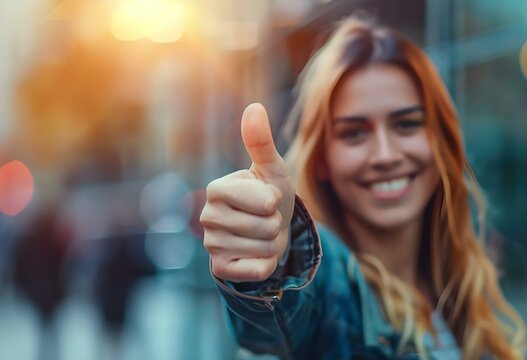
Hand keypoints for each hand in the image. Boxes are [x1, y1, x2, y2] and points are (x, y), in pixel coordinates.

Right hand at [200, 103, 294, 282]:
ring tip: (261, 236)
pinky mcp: (220, 269)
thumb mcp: (272, 169)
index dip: (276, 201)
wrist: (269, 232)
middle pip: (266, 227)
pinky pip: (257, 270)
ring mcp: (211, 245)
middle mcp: (207, 217)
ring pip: (264, 248)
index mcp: (217, 189)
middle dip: (275, 225)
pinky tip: (256, 255)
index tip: (268, 199)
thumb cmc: (270, 196)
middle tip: (266, 220)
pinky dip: (266, 264)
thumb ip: (261, 141)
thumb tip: (254, 107)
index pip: (266, 202)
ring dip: (272, 244)